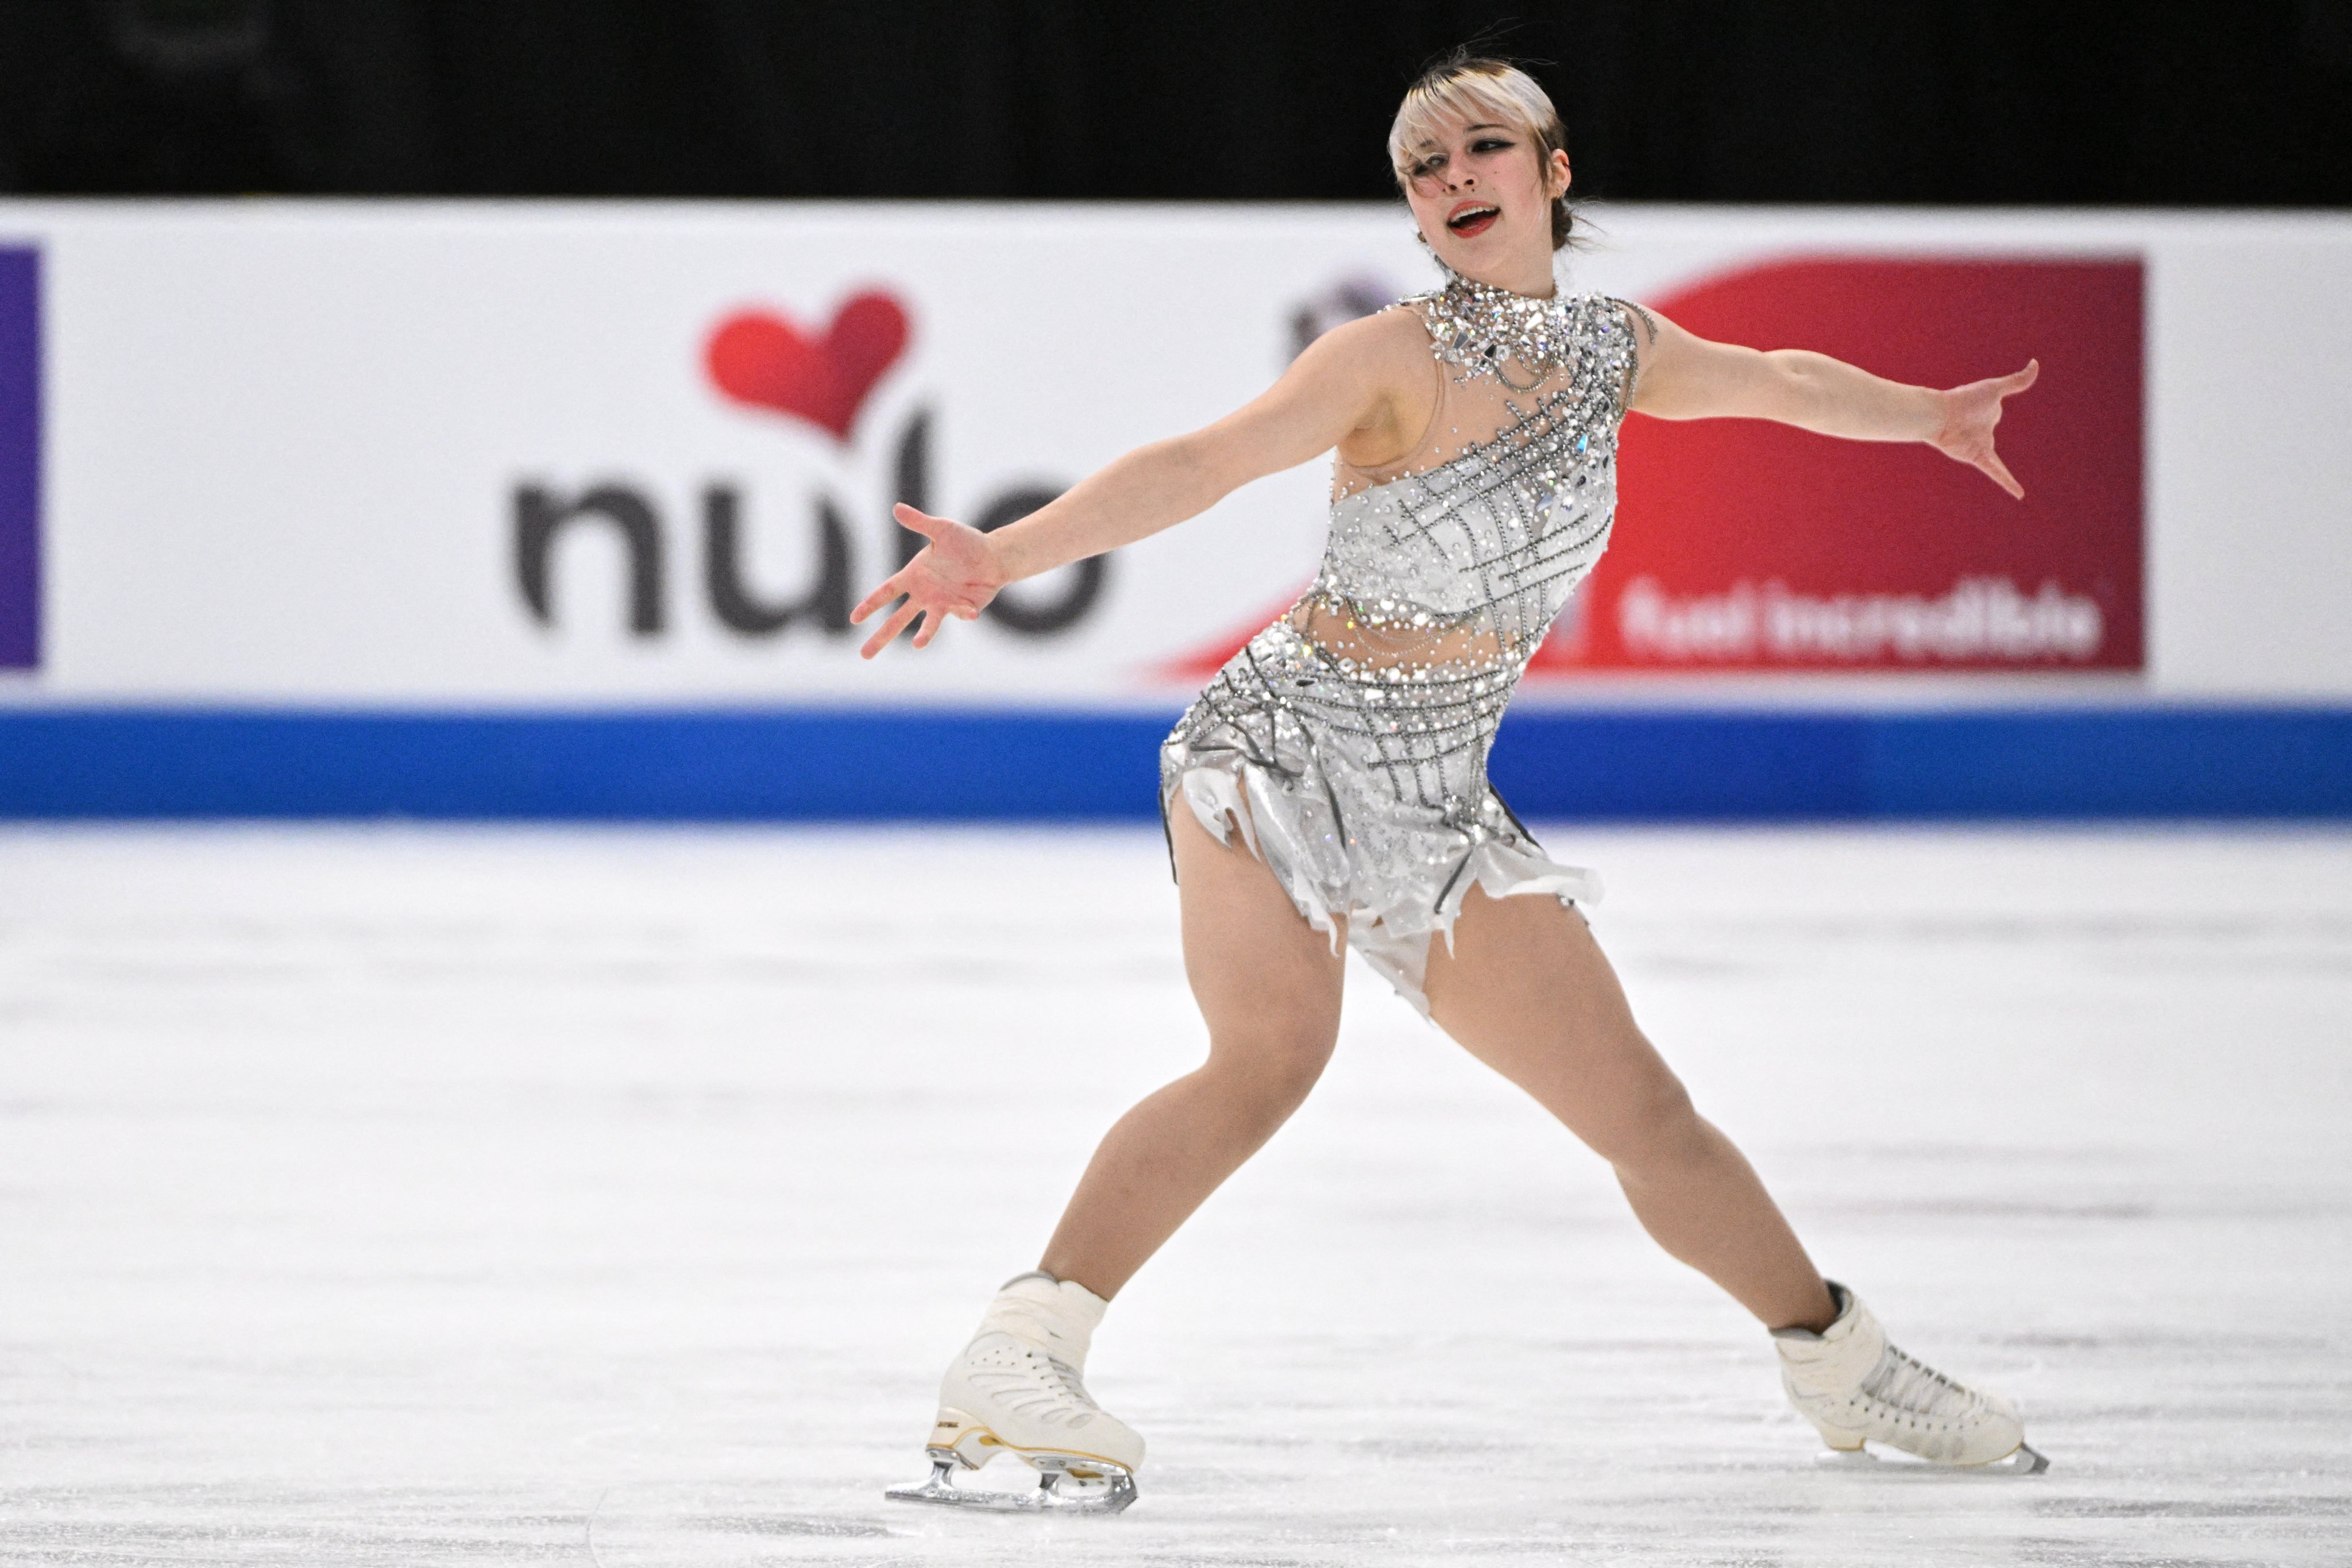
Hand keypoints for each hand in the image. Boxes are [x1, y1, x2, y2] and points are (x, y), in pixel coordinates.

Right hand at [850, 504, 1006, 657]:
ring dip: (924, 635)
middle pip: (896, 620)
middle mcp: (923, 594)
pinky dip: (964, 614)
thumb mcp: (941, 529)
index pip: (885, 593)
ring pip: (927, 626)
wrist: (993, 556)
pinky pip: (959, 614)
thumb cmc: (966, 541)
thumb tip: (896, 508)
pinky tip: (971, 610)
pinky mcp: (960, 609)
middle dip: (880, 637)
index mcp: (913, 576)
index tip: (854, 619)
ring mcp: (941, 604)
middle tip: (864, 655)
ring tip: (918, 645)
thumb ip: (919, 522)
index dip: (870, 605)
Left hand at [1931, 360, 2037, 498]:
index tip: (1986, 401)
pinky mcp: (1977, 457)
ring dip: (1995, 466)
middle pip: (1990, 430)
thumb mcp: (1995, 388)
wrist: (1942, 415)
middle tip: (1964, 419)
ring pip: (1994, 459)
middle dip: (1979, 422)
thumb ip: (2017, 380)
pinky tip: (2020, 494)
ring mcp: (1980, 445)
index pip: (1995, 412)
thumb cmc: (1965, 400)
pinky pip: (1996, 471)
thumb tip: (2036, 364)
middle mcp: (1983, 431)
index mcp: (1987, 414)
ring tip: (1988, 469)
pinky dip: (2008, 482)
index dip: (1991, 405)